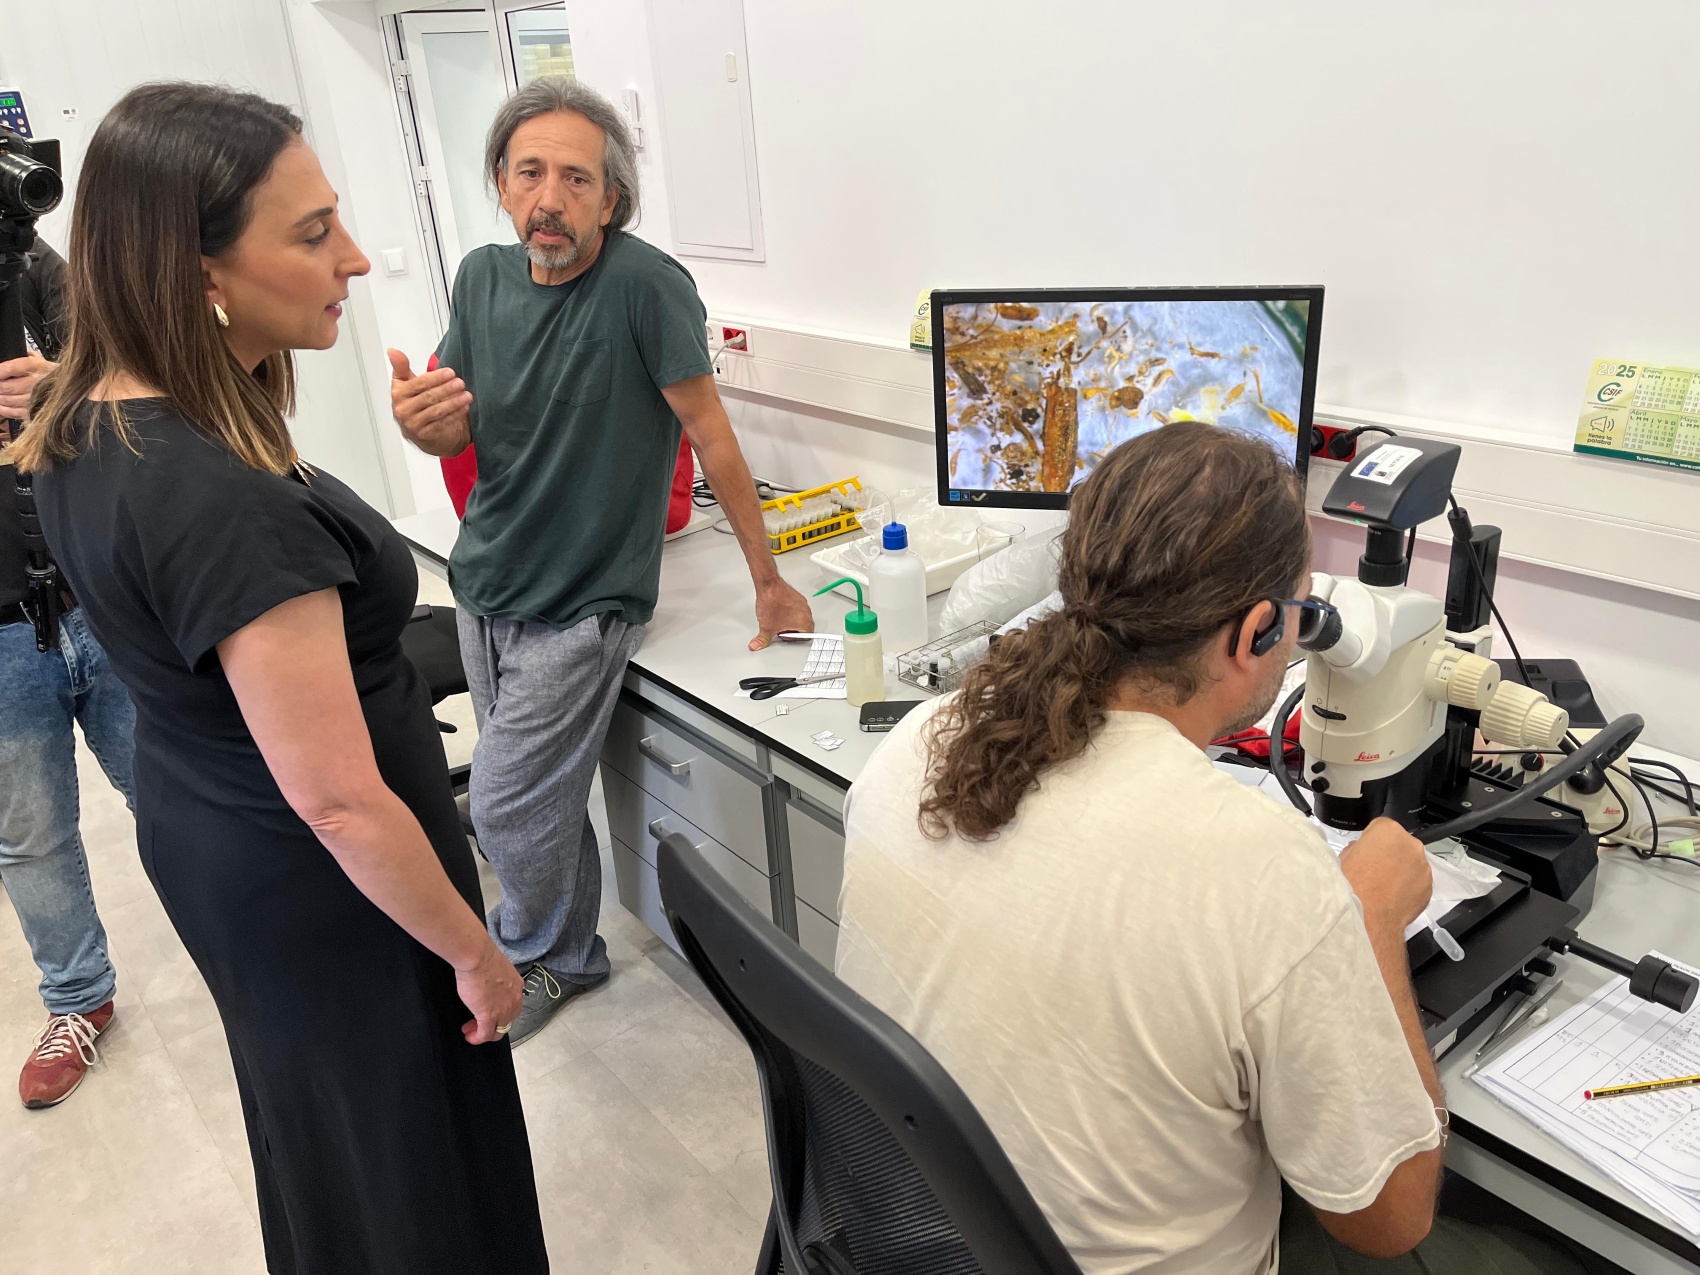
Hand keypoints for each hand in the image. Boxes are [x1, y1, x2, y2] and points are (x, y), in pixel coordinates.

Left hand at [0, 353, 53, 419]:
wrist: (74, 387)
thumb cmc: (51, 373)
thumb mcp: (38, 359)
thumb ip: (23, 357)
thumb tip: (6, 357)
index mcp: (38, 366)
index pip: (10, 368)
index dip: (0, 372)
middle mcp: (39, 382)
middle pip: (8, 387)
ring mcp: (39, 399)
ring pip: (10, 400)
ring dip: (0, 398)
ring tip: (0, 395)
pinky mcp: (38, 411)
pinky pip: (16, 412)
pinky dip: (5, 410)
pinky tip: (2, 406)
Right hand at [387, 348, 471, 456]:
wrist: (416, 430)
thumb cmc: (412, 403)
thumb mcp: (404, 383)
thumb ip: (401, 367)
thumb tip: (392, 351)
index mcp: (398, 394)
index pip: (418, 383)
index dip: (435, 378)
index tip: (450, 372)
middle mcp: (403, 410)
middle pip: (428, 397)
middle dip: (446, 389)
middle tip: (460, 383)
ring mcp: (413, 424)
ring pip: (436, 411)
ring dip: (453, 402)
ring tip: (467, 395)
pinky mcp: (424, 435)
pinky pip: (441, 423)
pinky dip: (454, 415)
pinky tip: (464, 407)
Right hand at [455, 942, 522, 1043]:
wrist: (478, 957)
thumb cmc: (482, 957)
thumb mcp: (496, 971)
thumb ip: (496, 982)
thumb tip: (488, 986)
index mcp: (516, 987)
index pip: (512, 1007)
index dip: (499, 1013)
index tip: (486, 1011)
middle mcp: (514, 1000)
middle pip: (506, 1021)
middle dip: (492, 1024)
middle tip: (476, 1023)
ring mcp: (503, 1010)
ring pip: (497, 1031)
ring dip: (483, 1033)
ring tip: (471, 1031)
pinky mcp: (489, 1016)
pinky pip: (485, 1034)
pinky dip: (477, 1038)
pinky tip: (470, 1036)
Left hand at [750, 578, 813, 650]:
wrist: (769, 585)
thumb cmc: (772, 602)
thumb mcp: (766, 627)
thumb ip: (762, 640)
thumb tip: (757, 645)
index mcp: (804, 622)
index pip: (806, 637)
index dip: (793, 638)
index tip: (785, 635)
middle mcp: (806, 612)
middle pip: (804, 627)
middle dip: (792, 630)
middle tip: (781, 629)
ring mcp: (802, 603)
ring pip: (801, 617)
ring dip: (791, 621)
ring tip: (779, 619)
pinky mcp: (797, 597)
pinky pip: (797, 608)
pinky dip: (789, 611)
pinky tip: (779, 611)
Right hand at [1338, 817, 1432, 935]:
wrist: (1368, 918)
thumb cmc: (1352, 886)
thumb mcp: (1343, 858)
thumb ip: (1357, 849)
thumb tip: (1361, 852)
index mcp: (1388, 831)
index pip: (1381, 826)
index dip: (1371, 839)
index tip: (1366, 851)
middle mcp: (1410, 844)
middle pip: (1400, 844)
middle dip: (1390, 854)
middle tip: (1374, 870)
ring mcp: (1423, 867)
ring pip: (1411, 863)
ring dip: (1401, 871)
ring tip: (1383, 888)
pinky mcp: (1429, 888)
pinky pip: (1417, 882)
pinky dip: (1408, 888)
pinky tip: (1393, 898)